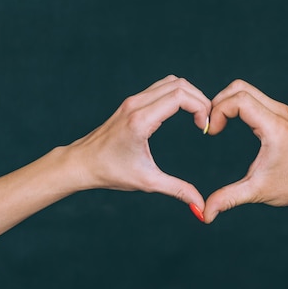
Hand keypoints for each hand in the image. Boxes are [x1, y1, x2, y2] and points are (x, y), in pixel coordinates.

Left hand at [63, 75, 210, 206]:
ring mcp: (133, 101)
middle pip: (179, 84)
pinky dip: (177, 94)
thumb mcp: (147, 182)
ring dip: (189, 94)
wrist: (82, 163)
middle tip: (206, 121)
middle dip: (199, 99)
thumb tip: (200, 206)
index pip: (179, 96)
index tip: (204, 127)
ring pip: (170, 82)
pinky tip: (182, 113)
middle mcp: (136, 105)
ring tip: (197, 116)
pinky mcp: (131, 103)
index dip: (200, 107)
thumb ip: (177, 190)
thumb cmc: (110, 172)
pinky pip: (160, 87)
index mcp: (141, 120)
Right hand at [203, 80, 287, 222]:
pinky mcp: (278, 112)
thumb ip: (228, 199)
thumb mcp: (257, 192)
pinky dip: (235, 104)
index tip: (211, 132)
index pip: (240, 100)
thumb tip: (204, 213)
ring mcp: (279, 110)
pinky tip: (228, 123)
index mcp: (274, 127)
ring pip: (245, 89)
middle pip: (239, 88)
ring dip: (226, 102)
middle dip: (218, 102)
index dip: (218, 111)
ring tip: (216, 125)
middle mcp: (278, 112)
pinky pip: (251, 97)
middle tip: (209, 126)